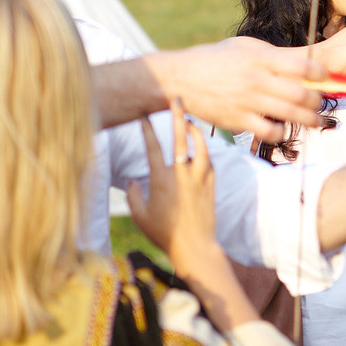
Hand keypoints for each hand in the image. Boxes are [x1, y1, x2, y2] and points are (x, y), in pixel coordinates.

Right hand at [127, 100, 217, 279]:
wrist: (195, 247)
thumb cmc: (164, 234)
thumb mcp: (140, 216)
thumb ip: (134, 195)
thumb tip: (134, 180)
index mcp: (161, 179)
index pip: (153, 147)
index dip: (148, 130)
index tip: (144, 115)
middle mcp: (182, 174)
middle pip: (180, 137)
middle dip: (177, 115)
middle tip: (176, 98)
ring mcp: (199, 178)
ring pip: (201, 146)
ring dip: (195, 131)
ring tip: (189, 121)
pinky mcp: (211, 185)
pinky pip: (210, 161)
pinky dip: (205, 152)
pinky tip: (200, 149)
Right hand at [155, 40, 324, 142]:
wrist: (181, 78)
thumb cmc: (214, 59)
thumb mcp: (243, 47)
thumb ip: (271, 54)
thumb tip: (301, 59)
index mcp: (261, 58)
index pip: (303, 66)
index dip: (320, 74)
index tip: (325, 78)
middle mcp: (258, 79)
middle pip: (302, 94)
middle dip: (317, 101)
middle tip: (320, 103)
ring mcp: (248, 101)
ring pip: (291, 114)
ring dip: (309, 120)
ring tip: (316, 121)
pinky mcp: (238, 120)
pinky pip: (270, 131)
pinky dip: (282, 132)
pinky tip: (283, 129)